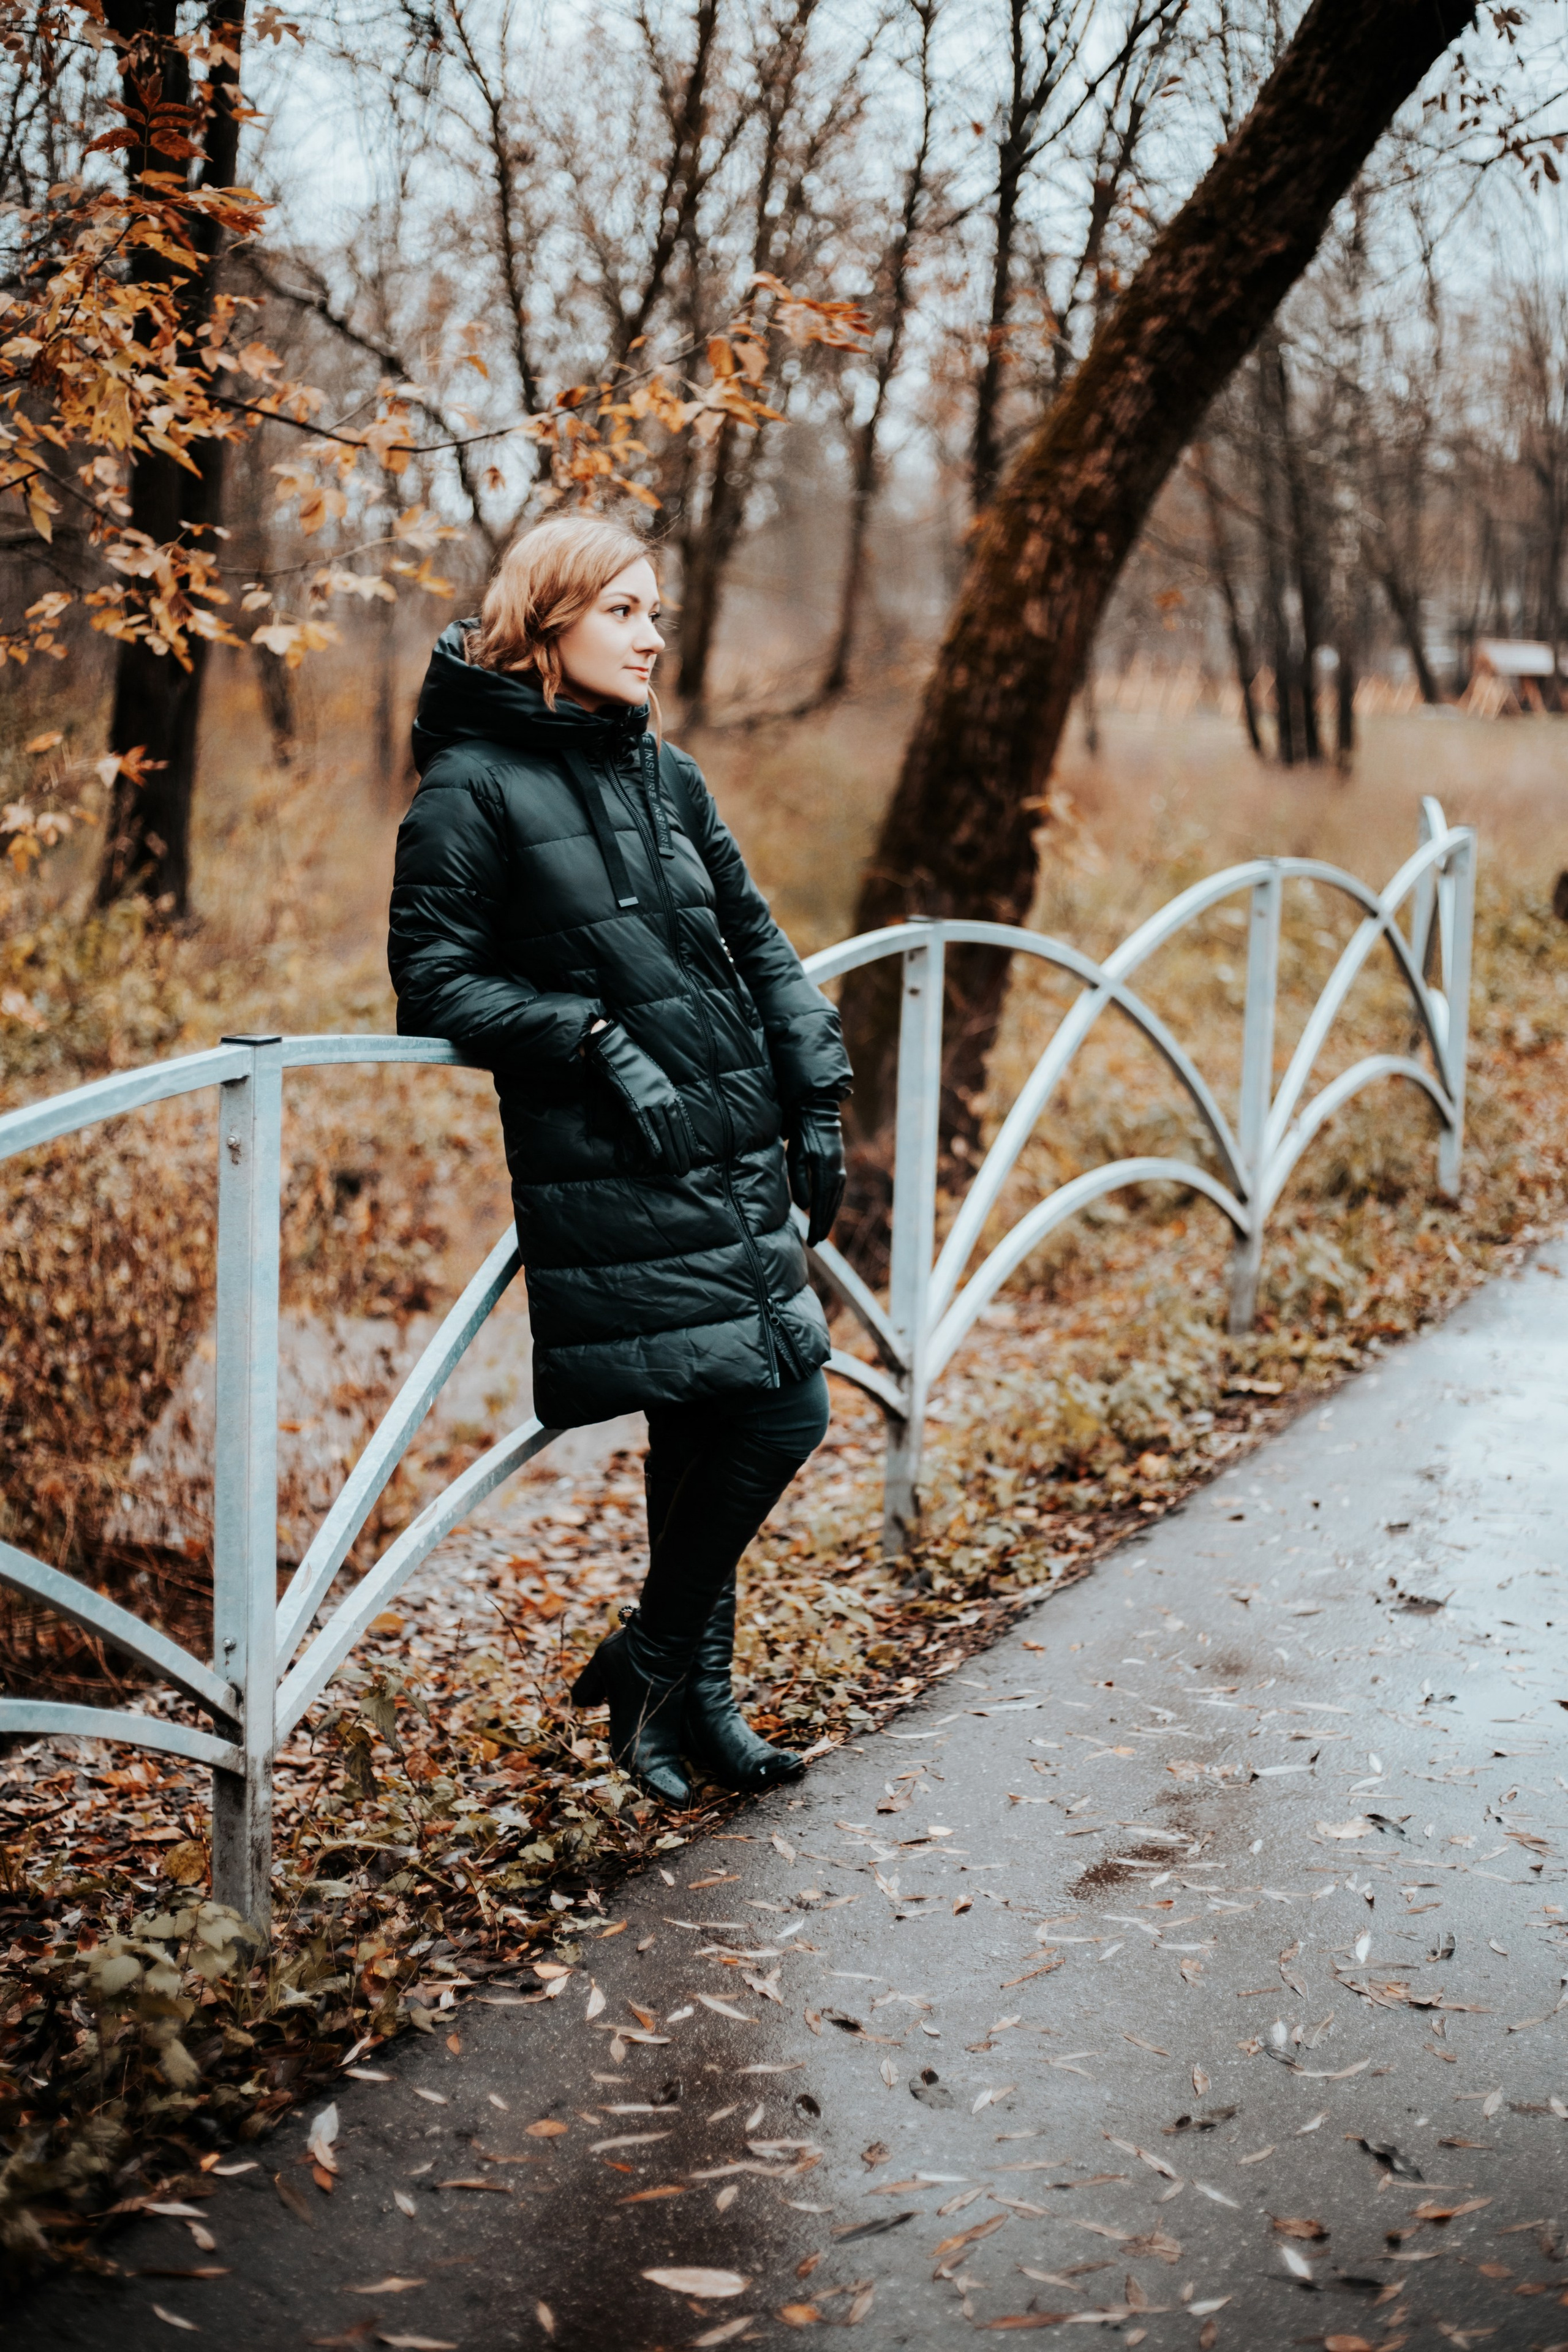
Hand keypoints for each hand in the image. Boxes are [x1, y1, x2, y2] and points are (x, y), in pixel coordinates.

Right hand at [586, 1023, 697, 1175]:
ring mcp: (649, 1098)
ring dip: (670, 1151)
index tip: (695, 1154)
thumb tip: (663, 1109)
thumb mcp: (653, 1076)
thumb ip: (658, 1093)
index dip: (688, 1138)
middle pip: (675, 1128)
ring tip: (675, 1168)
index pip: (682, 1119)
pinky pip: (645, 1125)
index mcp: (667, 1089)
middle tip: (684, 1169)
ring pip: (663, 1130)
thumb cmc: (632, 1061)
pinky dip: (652, 1141)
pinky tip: (657, 1155)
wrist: (615, 1048)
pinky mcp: (634, 1101)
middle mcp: (662, 1095)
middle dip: (681, 1150)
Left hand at [787, 1103, 845, 1246]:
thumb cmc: (802, 1133)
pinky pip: (838, 1191)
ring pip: (836, 1200)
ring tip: (821, 1232)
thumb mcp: (795, 1156)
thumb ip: (799, 1182)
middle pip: (831, 1206)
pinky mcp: (839, 1166)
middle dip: (824, 1225)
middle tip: (815, 1242)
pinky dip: (832, 1204)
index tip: (812, 1241)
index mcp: (826, 1172)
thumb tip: (805, 1207)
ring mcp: (840, 1169)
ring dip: (829, 1217)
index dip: (817, 1224)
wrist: (818, 1112)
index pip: (821, 1205)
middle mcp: (837, 1173)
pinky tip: (828, 1211)